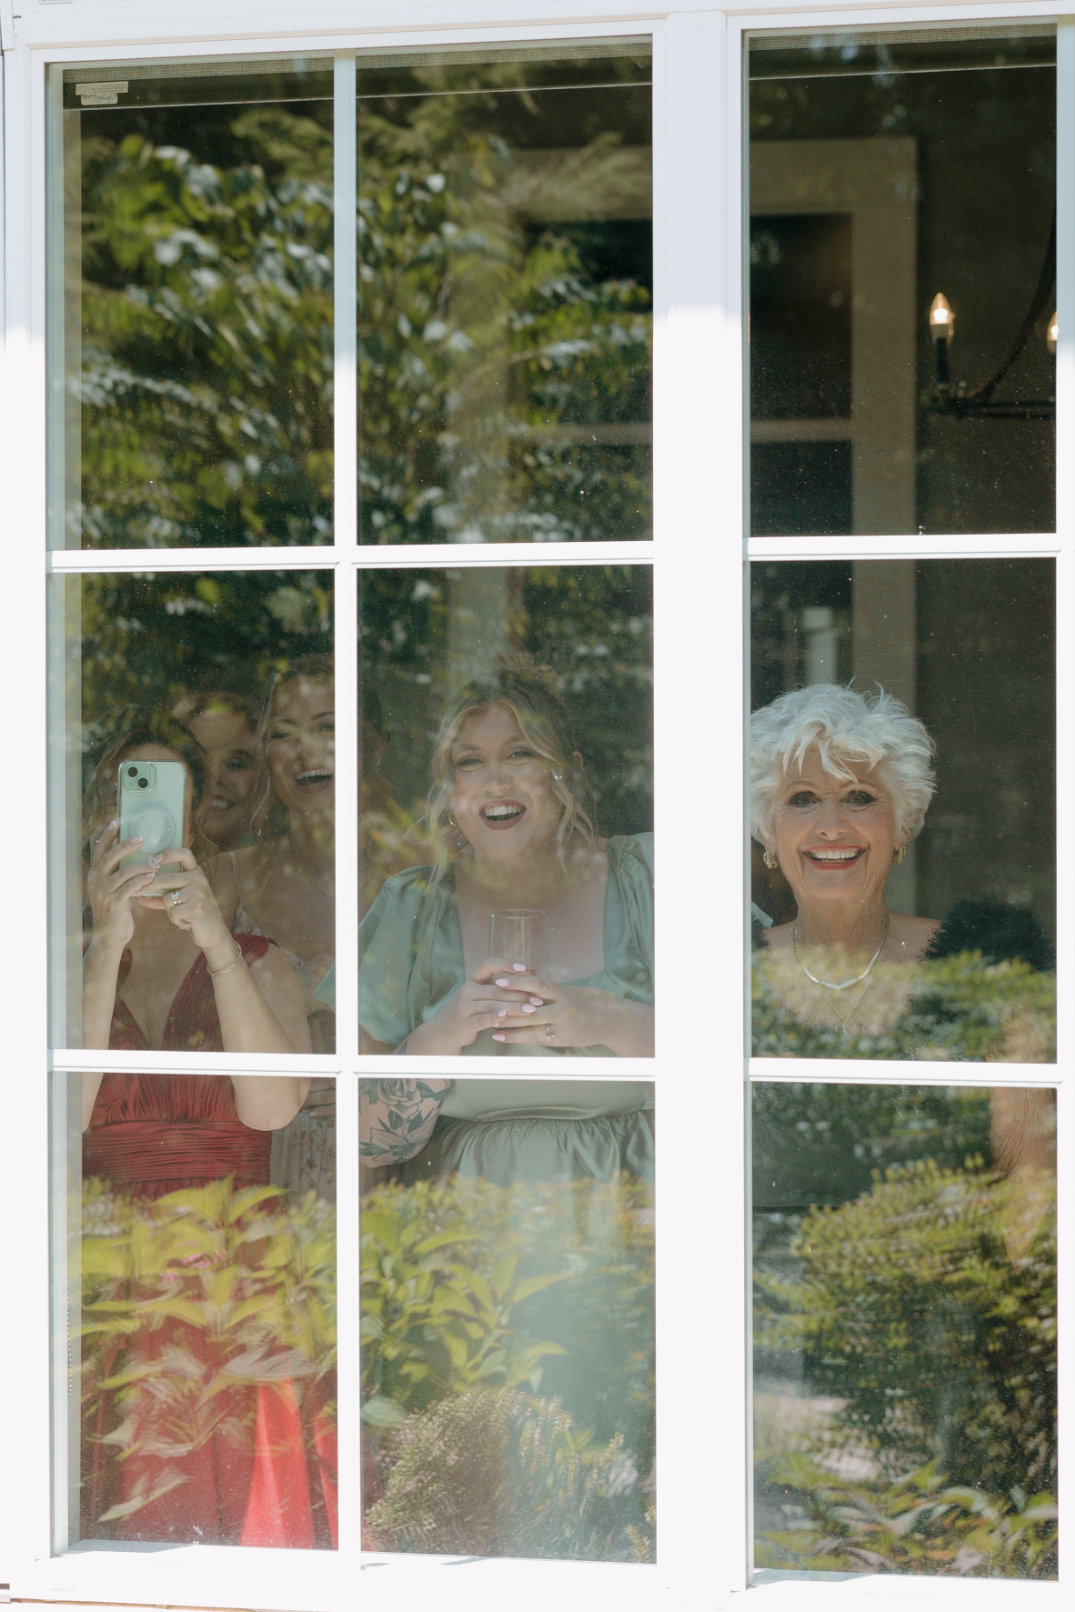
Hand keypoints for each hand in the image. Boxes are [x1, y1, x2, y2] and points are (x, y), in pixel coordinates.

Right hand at [86, 819, 163, 950]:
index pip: (98, 850)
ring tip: (155, 862)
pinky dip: (141, 880)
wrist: (109, 936)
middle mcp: (96, 882)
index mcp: (95, 875)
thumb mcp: (111, 889)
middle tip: (140, 837)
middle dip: (125, 845)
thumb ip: (116, 873)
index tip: (115, 821)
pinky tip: (152, 876)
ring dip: (141, 865)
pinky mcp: (114, 904)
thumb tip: (127, 852)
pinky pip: (129, 888)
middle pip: (109, 857)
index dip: (106, 835)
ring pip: (122, 872)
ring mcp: (103, 893)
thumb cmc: (115, 910)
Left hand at [138, 847, 233, 958]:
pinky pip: (173, 912)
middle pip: (166, 878)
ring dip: (168, 909)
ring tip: (179, 914)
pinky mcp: (197, 907)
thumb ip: (161, 895)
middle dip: (149, 885)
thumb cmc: (194, 912)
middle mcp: (199, 879)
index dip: (168, 854)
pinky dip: (175, 919)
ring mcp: (199, 892)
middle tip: (137, 890)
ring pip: (167, 898)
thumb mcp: (180, 899)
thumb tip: (137, 896)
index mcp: (196, 872)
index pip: (184, 854)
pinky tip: (184, 921)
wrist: (214, 930)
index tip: (154, 859)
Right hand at [405, 958, 547, 1054]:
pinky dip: (494, 1017)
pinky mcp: (464, 1023)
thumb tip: (532, 971)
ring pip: (493, 1004)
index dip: (507, 964)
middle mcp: (467, 990)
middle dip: (520, 993)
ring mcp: (464, 1006)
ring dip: (514, 1007)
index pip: (489, 964)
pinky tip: (507, 1017)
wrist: (442, 1033)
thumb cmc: (467, 1012)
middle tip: (539, 999)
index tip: (525, 968)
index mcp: (472, 980)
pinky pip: (481, 1019)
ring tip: (532, 1010)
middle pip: (497, 988)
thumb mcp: (480, 995)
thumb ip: (501, 985)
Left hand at [489, 975, 654, 1055]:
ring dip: (508, 1024)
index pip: (538, 984)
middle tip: (487, 1002)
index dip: (518, 982)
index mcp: (564, 992)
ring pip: (530, 1025)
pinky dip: (516, 1037)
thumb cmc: (589, 1002)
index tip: (499, 980)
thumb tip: (527, 983)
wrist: (611, 1021)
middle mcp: (563, 1008)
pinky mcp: (562, 1039)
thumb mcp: (571, 991)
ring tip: (489, 1023)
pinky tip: (502, 1037)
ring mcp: (562, 1026)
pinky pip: (535, 1039)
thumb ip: (551, 990)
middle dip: (508, 1005)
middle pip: (530, 1006)